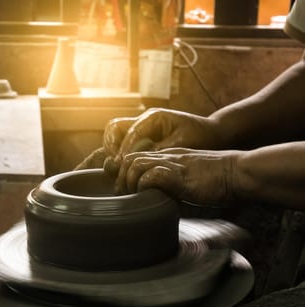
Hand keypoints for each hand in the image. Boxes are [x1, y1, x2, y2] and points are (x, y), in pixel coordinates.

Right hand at [103, 108, 219, 173]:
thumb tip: (138, 159)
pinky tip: (127, 169)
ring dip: (114, 150)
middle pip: (114, 128)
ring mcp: (143, 129)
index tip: (122, 165)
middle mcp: (144, 121)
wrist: (214, 134)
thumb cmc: (202, 137)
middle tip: (116, 164)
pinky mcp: (145, 138)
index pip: (129, 132)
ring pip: (116, 135)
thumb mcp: (182, 144)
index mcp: (153, 117)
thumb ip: (159, 150)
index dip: (124, 150)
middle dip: (111, 145)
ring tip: (118, 167)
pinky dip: (122, 155)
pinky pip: (125, 144)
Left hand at [116, 148, 238, 206]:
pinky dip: (145, 186)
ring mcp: (172, 163)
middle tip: (125, 195)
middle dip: (122, 178)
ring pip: (135, 164)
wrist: (239, 172)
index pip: (135, 157)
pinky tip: (150, 196)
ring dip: (130, 182)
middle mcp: (167, 156)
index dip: (124, 172)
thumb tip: (157, 203)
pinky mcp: (180, 174)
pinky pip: (152, 176)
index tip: (125, 189)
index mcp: (168, 156)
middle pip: (129, 159)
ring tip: (134, 196)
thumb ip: (172, 185)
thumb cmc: (219, 180)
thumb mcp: (189, 179)